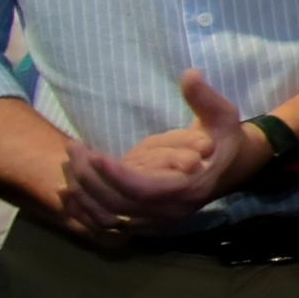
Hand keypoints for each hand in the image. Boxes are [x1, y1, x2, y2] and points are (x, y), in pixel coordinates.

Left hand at [59, 70, 261, 240]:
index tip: (93, 154)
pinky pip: (106, 223)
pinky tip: (67, 188)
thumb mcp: (222, 115)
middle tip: (72, 149)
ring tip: (68, 162)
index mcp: (190, 189)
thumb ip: (205, 98)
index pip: (145, 190)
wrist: (231, 168)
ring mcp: (156, 221)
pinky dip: (84, 209)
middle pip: (119, 204)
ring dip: (82, 193)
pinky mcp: (143, 222)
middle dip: (90, 178)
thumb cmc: (223, 139)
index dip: (117, 175)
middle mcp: (171, 211)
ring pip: (108, 216)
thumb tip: (190, 74)